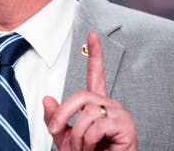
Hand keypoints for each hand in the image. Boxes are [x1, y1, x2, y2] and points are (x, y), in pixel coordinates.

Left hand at [43, 31, 136, 150]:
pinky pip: (96, 126)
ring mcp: (119, 114)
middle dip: (63, 115)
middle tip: (55, 131)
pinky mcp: (126, 126)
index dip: (95, 54)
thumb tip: (46, 99)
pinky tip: (96, 149)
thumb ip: (55, 119)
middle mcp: (109, 105)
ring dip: (77, 136)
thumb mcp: (65, 137)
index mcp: (96, 104)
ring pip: (86, 113)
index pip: (96, 74)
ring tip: (84, 149)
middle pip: (80, 96)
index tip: (92, 34)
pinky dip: (89, 141)